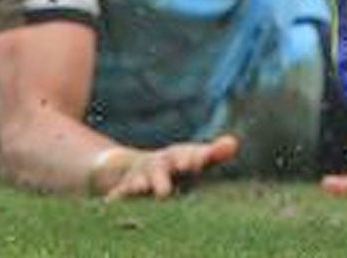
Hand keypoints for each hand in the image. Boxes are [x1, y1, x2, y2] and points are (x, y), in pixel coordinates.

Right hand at [98, 135, 238, 200]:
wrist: (131, 168)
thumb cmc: (172, 167)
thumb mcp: (190, 158)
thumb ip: (213, 153)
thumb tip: (234, 143)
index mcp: (175, 158)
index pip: (184, 156)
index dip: (191, 159)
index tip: (197, 163)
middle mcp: (155, 166)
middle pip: (159, 169)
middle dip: (162, 177)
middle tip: (166, 188)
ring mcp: (137, 177)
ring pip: (137, 182)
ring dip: (139, 186)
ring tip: (140, 191)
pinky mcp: (122, 191)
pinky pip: (118, 195)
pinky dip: (116, 198)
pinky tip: (112, 204)